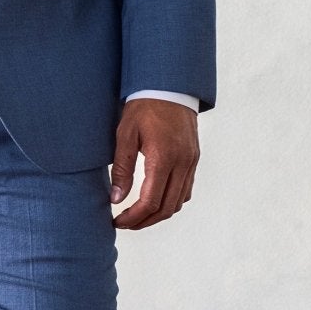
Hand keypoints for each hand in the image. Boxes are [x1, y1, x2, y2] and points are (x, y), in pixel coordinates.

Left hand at [109, 98, 198, 229]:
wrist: (169, 86)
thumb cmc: (144, 107)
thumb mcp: (125, 135)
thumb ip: (121, 169)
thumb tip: (116, 199)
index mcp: (163, 158)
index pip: (150, 202)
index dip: (133, 218)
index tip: (117, 221)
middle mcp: (182, 163)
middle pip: (167, 208)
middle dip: (144, 221)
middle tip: (125, 223)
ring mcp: (191, 162)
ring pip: (179, 202)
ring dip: (159, 214)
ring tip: (138, 215)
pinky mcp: (194, 158)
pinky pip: (186, 189)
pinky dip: (171, 201)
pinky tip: (155, 199)